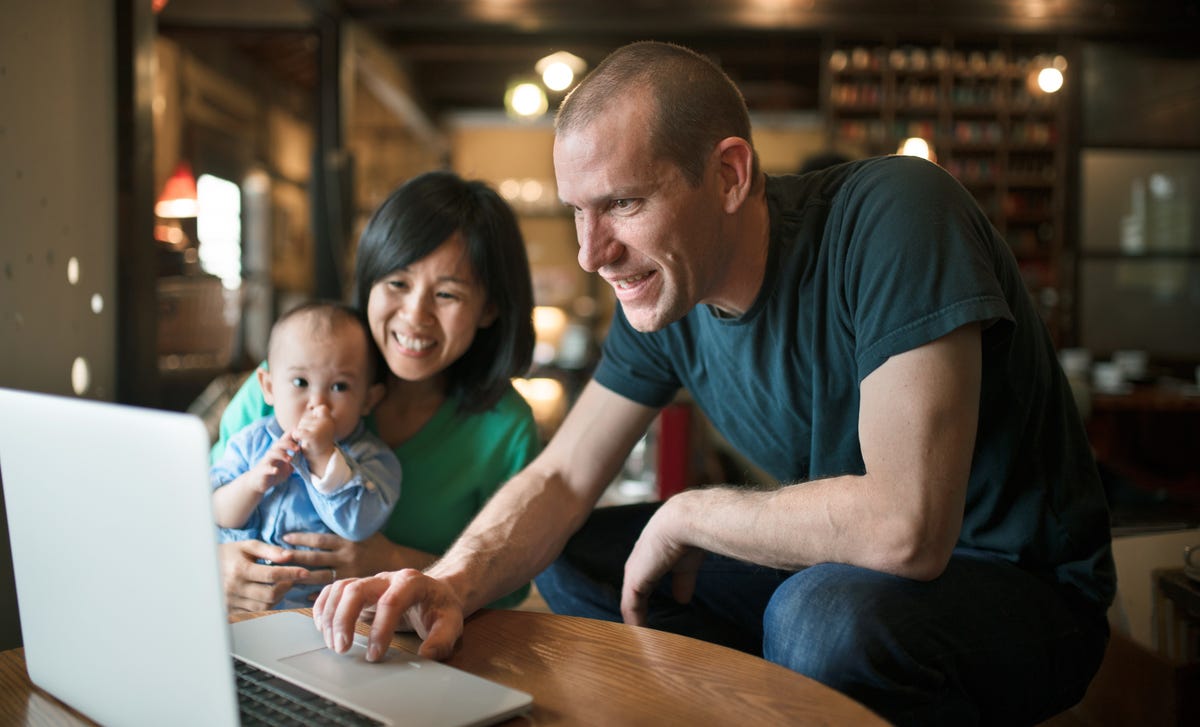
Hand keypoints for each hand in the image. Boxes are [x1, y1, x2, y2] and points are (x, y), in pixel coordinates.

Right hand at [218, 539, 312, 612]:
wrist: (203, 567)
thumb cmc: (230, 554)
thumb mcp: (248, 546)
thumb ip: (269, 550)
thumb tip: (289, 555)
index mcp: (240, 570)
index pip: (272, 575)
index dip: (291, 573)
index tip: (305, 572)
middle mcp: (235, 588)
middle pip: (270, 594)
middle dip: (287, 587)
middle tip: (293, 578)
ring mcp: (232, 602)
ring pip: (264, 605)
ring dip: (278, 596)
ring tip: (282, 585)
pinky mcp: (231, 611)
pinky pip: (255, 612)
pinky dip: (267, 604)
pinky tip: (269, 593)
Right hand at [247, 433, 296, 493]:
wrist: (259, 483)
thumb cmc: (275, 472)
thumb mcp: (288, 466)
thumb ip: (296, 460)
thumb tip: (309, 455)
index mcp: (279, 451)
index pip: (285, 440)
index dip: (292, 435)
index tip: (302, 435)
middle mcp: (272, 454)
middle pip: (278, 444)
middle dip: (289, 444)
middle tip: (298, 449)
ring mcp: (266, 461)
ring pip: (272, 453)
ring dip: (281, 454)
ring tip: (290, 459)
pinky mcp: (262, 470)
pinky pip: (265, 467)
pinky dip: (271, 468)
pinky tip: (276, 471)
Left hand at [283, 531, 425, 583]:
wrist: (400, 562)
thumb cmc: (378, 545)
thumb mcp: (363, 531)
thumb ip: (344, 529)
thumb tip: (324, 519)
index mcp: (347, 541)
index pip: (319, 539)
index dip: (301, 538)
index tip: (284, 537)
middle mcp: (346, 557)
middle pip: (314, 558)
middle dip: (293, 558)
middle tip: (274, 558)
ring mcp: (348, 573)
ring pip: (319, 576)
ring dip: (299, 577)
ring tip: (281, 577)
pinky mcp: (352, 585)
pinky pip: (330, 591)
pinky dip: (315, 595)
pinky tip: (301, 597)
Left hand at [293, 405, 335, 469]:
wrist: (322, 459)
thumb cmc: (319, 442)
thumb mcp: (322, 426)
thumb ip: (319, 416)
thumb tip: (313, 406)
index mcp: (329, 420)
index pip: (320, 409)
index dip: (315, 416)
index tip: (318, 428)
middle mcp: (327, 423)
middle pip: (306, 418)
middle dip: (305, 427)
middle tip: (312, 437)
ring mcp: (320, 429)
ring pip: (301, 425)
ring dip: (300, 433)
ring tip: (308, 441)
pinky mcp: (312, 437)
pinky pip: (297, 432)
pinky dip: (296, 437)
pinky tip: (301, 441)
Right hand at [313, 570, 464, 662]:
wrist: (436, 593)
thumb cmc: (440, 609)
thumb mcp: (451, 624)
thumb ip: (442, 640)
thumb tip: (426, 656)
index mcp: (412, 583)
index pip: (390, 602)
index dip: (380, 630)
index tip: (375, 655)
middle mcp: (387, 578)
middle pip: (357, 589)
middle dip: (344, 619)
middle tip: (342, 648)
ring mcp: (372, 581)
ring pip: (341, 588)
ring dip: (331, 615)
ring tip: (333, 643)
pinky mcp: (360, 589)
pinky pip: (335, 590)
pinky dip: (324, 606)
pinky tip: (323, 626)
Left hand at [620, 496, 704, 626]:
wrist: (683, 522)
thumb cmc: (689, 536)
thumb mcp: (686, 564)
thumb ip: (682, 582)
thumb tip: (682, 600)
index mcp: (649, 558)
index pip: (643, 583)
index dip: (646, 599)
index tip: (652, 616)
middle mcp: (637, 565)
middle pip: (633, 594)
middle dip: (637, 612)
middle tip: (643, 634)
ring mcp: (633, 573)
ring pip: (631, 603)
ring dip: (635, 620)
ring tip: (640, 639)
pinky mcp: (633, 582)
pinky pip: (630, 608)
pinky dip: (635, 622)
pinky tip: (640, 636)